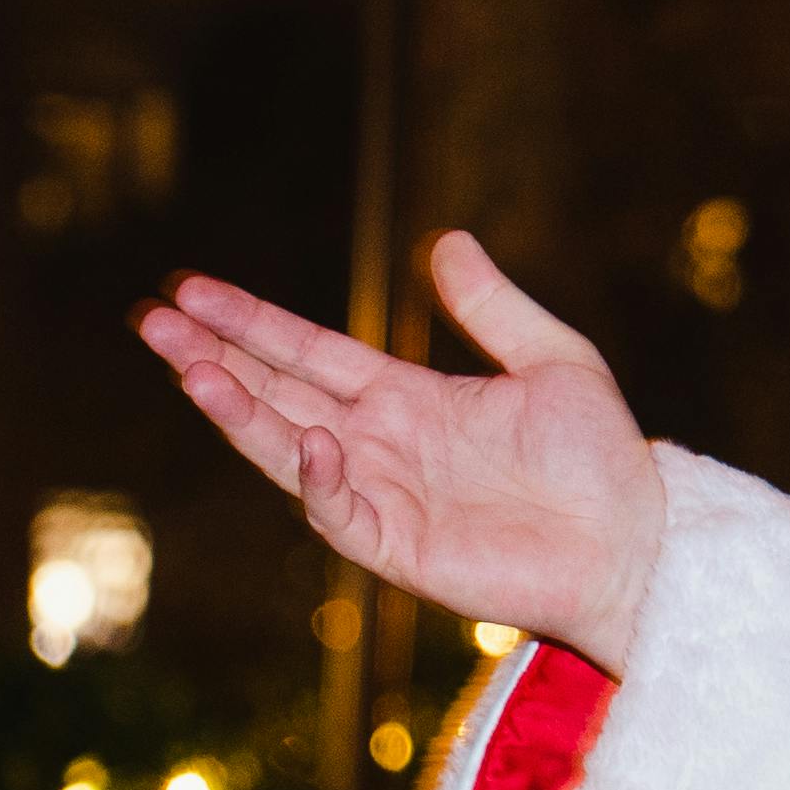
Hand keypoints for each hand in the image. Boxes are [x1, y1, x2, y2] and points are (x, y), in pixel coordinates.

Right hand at [138, 235, 668, 670]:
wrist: (639, 543)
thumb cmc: (603, 462)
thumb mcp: (556, 362)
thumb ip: (495, 308)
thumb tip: (446, 240)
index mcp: (407, 399)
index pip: (309, 352)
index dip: (251, 322)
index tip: (191, 288)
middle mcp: (380, 445)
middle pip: (277, 393)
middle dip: (212, 356)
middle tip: (151, 318)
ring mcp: (383, 497)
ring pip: (288, 449)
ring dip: (237, 412)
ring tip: (188, 367)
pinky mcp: (399, 549)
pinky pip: (342, 512)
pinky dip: (322, 479)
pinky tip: (315, 440)